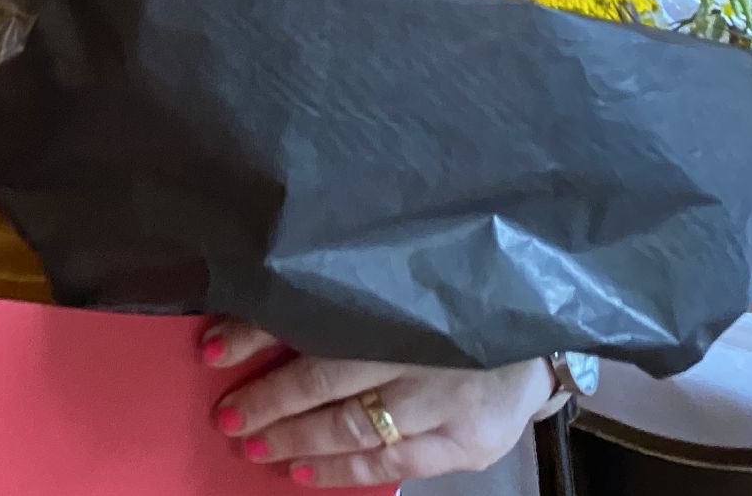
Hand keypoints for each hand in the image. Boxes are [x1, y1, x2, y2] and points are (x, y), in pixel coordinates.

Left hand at [202, 318, 553, 487]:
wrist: (540, 332)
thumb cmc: (452, 299)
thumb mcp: (398, 277)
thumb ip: (342, 288)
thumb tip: (258, 296)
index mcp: (399, 293)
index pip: (314, 314)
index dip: (258, 332)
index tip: (210, 349)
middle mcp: (422, 345)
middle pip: (330, 374)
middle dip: (272, 399)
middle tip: (227, 415)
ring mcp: (447, 399)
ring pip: (356, 426)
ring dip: (297, 439)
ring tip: (252, 446)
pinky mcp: (467, 442)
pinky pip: (392, 463)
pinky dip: (343, 471)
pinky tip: (303, 474)